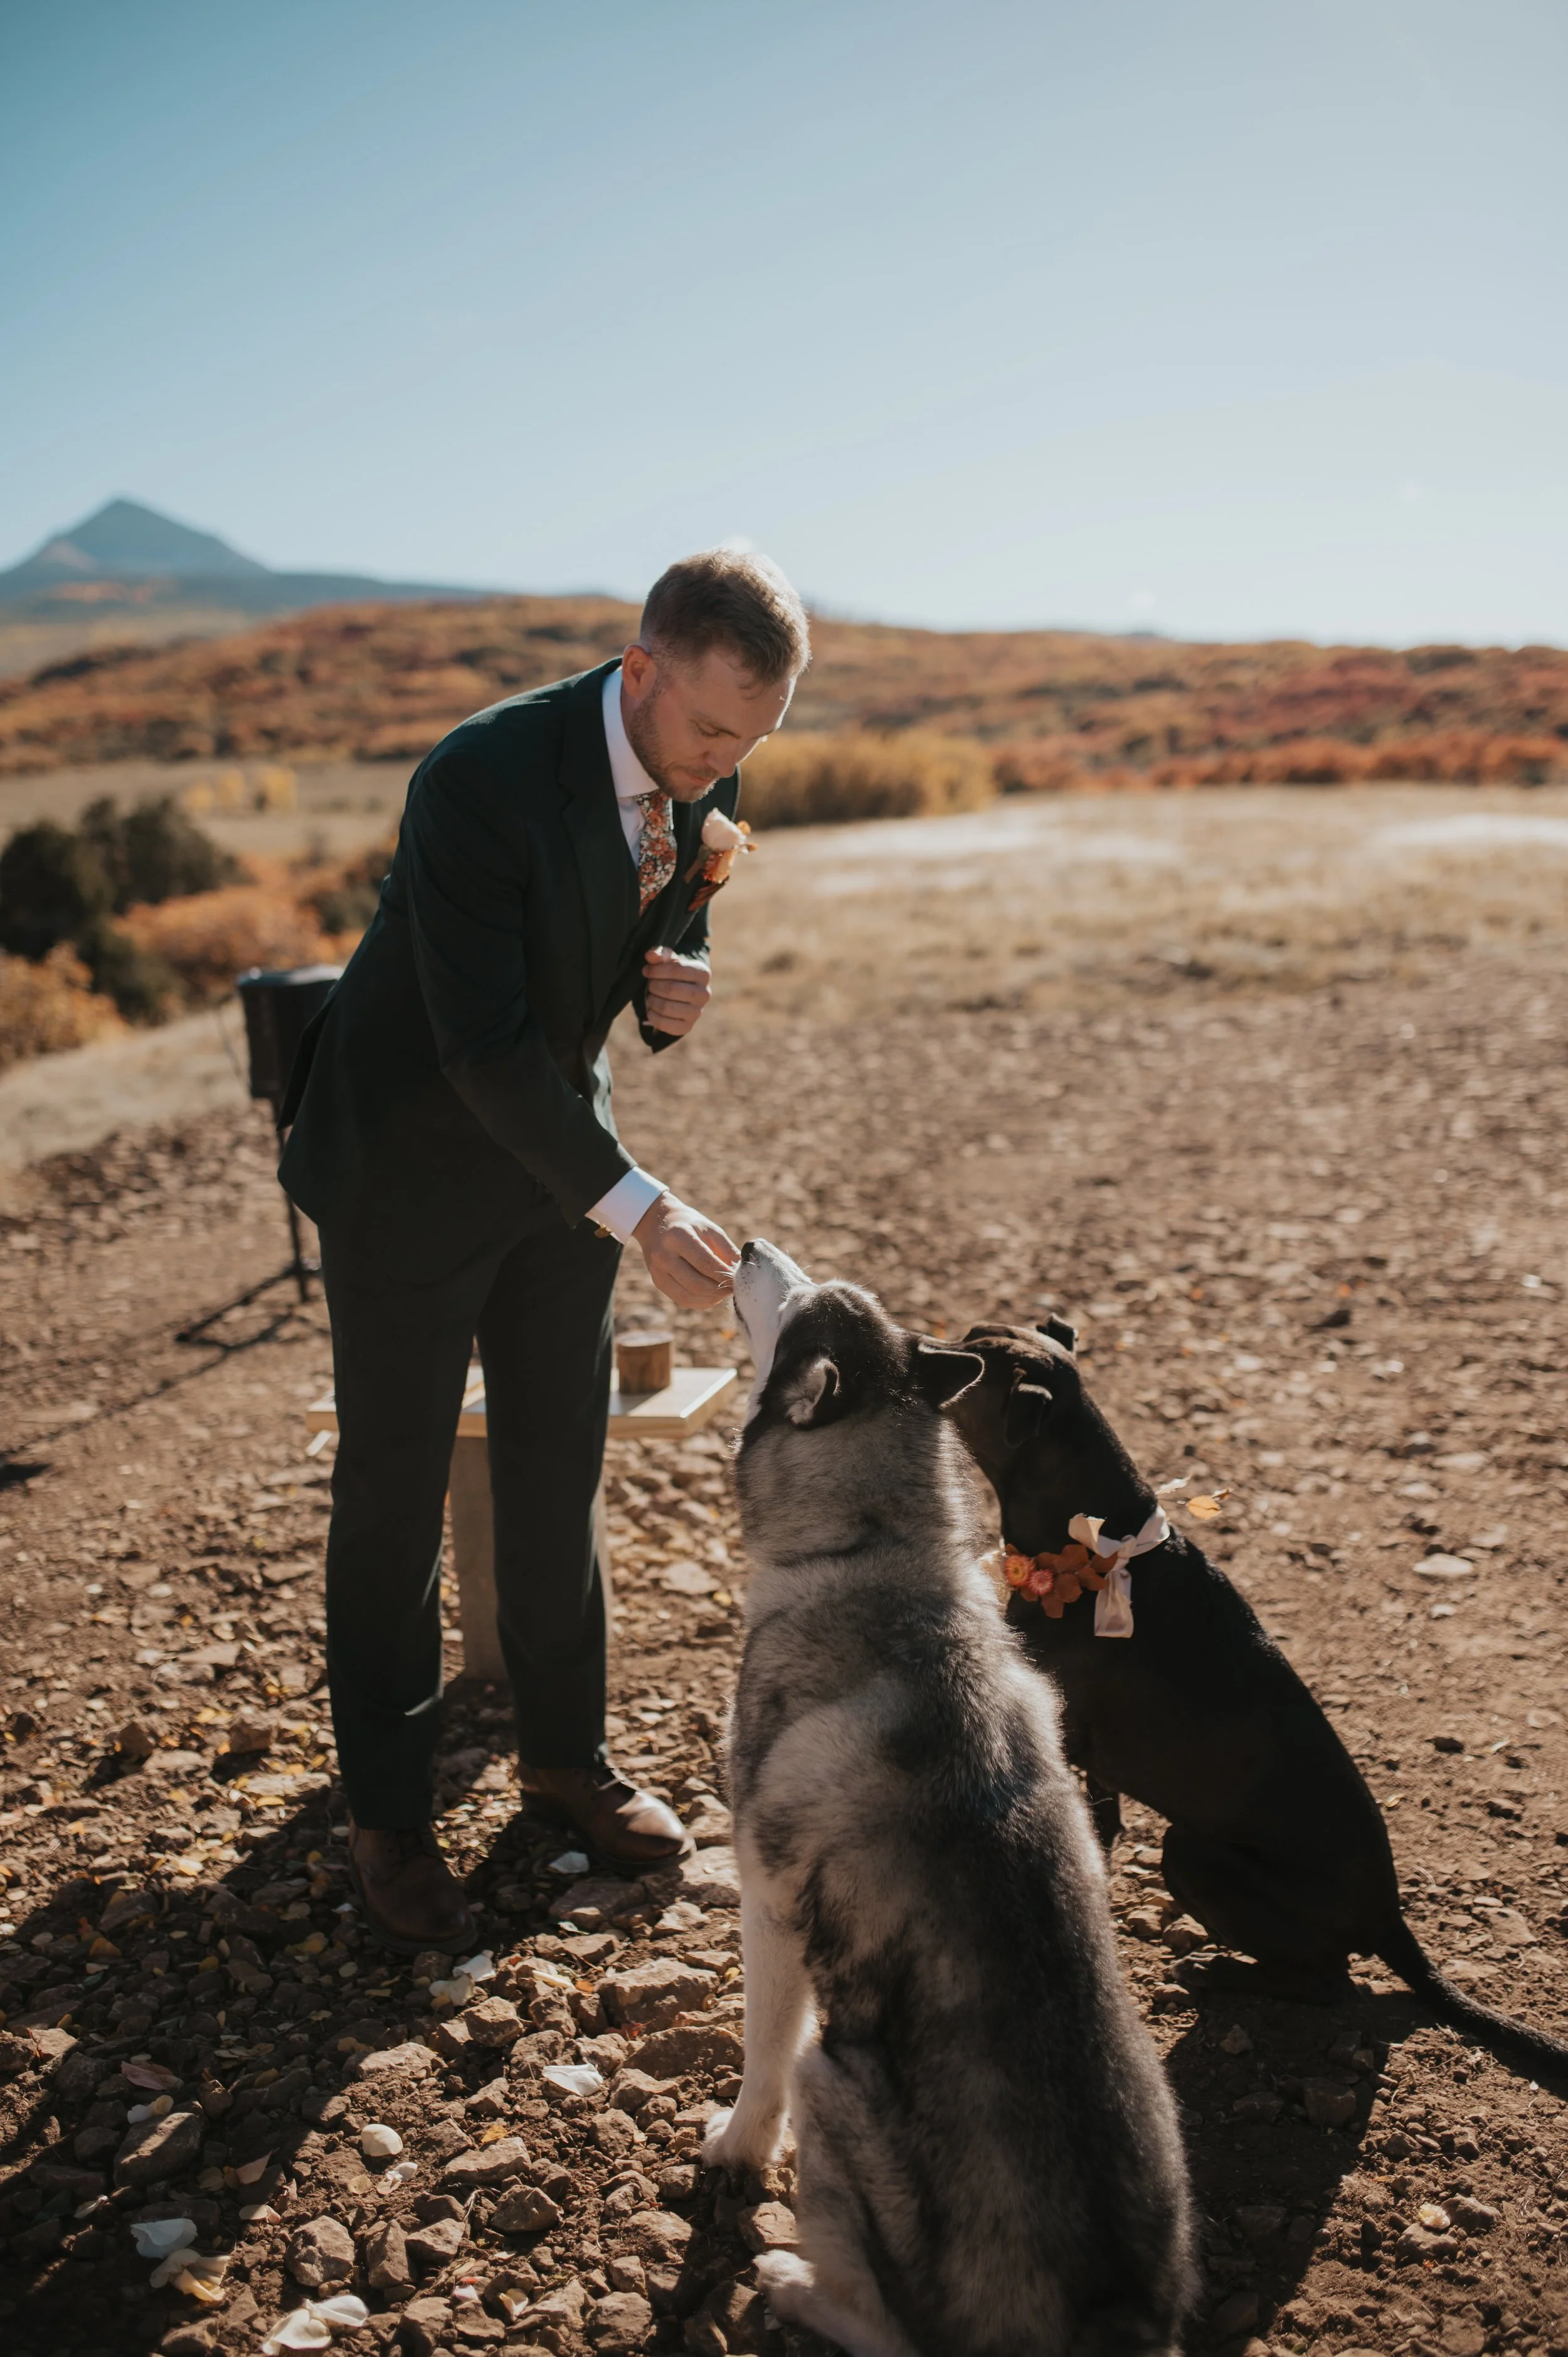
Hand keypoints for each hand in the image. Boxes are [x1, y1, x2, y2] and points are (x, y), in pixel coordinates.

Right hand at [633, 1190, 738, 1308]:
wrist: (656, 1223)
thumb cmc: (690, 1225)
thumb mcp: (710, 1229)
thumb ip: (727, 1250)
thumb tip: (744, 1272)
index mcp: (678, 1237)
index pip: (706, 1264)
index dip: (725, 1276)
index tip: (740, 1279)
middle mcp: (664, 1256)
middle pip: (696, 1284)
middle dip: (719, 1290)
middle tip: (734, 1288)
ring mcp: (658, 1271)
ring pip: (688, 1297)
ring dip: (711, 1299)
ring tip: (724, 1292)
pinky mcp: (658, 1282)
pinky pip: (682, 1300)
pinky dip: (700, 1302)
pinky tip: (712, 1295)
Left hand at [643, 947, 711, 1036]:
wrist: (683, 997)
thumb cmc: (674, 975)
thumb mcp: (669, 961)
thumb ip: (660, 955)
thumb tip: (650, 955)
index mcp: (703, 973)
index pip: (677, 969)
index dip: (657, 970)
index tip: (646, 971)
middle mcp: (704, 994)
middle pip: (671, 989)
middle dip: (654, 986)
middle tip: (649, 985)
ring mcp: (697, 1012)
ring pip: (666, 1007)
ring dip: (652, 1001)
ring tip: (650, 996)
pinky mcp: (687, 1027)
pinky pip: (664, 1024)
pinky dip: (652, 1016)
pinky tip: (651, 1009)